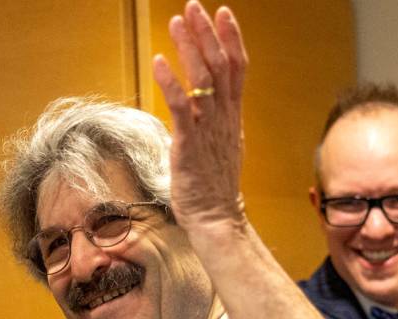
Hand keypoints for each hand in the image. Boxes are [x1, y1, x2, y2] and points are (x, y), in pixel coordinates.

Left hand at [151, 2, 247, 231]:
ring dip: (189, 48)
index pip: (237, 69)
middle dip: (206, 33)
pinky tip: (159, 62)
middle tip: (193, 7)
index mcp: (232, 117)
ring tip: (176, 22)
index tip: (223, 14)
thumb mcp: (220, 145)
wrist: (217, 219)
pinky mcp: (189, 144)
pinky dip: (170, 82)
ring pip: (203, 80)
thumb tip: (200, 104)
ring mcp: (209, 130)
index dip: (231, 39)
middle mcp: (224, 118)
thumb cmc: (214, 187)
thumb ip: (214, 121)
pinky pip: (182, 107)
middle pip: (221, 66)